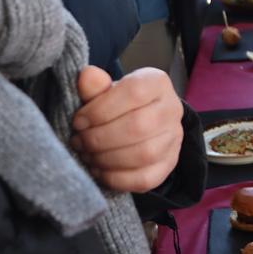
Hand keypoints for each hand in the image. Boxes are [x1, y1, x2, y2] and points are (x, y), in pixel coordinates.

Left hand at [71, 66, 184, 192]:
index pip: (133, 93)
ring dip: (107, 158)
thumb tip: (87, 75)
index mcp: (157, 83)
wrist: (139, 123)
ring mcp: (174, 138)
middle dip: (100, 138)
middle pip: (138, 126)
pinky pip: (145, 178)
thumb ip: (94, 86)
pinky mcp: (169, 164)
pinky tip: (99, 171)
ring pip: (143, 154)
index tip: (78, 121)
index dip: (100, 110)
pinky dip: (116, 178)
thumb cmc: (116, 105)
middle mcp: (172, 109)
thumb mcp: (104, 91)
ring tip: (87, 155)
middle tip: (79, 142)